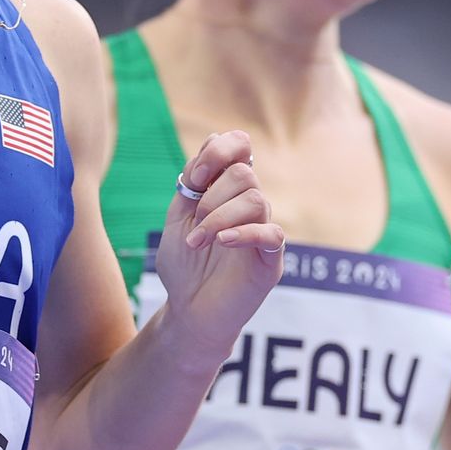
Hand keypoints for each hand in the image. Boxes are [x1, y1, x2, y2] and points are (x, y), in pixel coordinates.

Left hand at [155, 130, 284, 356]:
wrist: (187, 311)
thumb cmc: (184, 265)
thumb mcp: (179, 216)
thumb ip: (194, 182)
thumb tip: (216, 138)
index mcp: (228, 191)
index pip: (241, 148)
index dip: (219, 151)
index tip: (195, 176)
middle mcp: (250, 207)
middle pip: (246, 174)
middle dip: (212, 195)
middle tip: (193, 221)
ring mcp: (264, 233)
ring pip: (256, 200)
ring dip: (218, 217)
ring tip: (197, 242)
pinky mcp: (271, 261)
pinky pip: (271, 235)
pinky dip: (243, 233)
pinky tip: (220, 242)